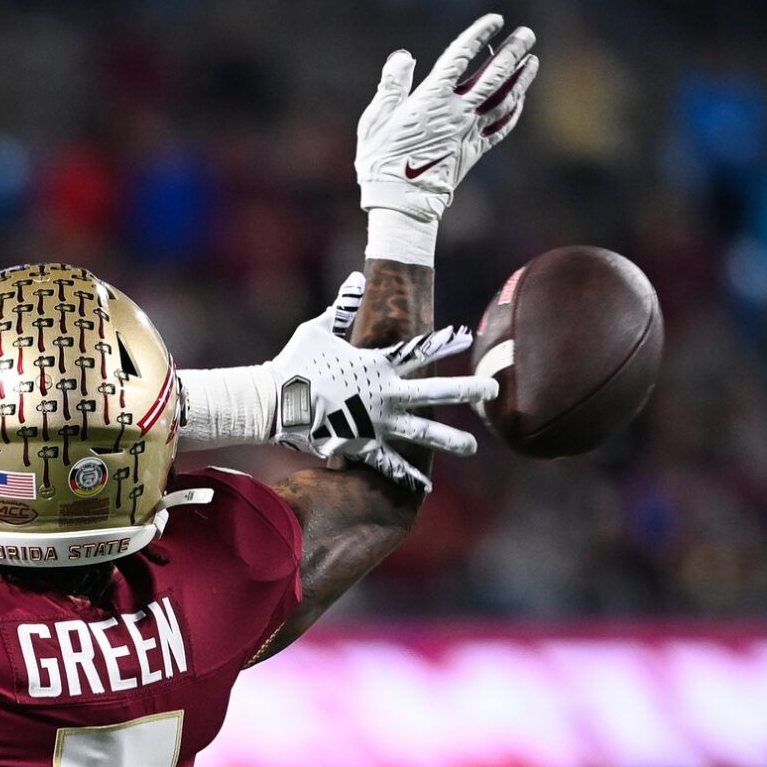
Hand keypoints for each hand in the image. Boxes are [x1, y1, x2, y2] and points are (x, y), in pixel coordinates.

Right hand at [271, 273, 492, 489]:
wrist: (273, 403)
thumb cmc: (294, 364)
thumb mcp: (317, 330)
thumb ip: (342, 308)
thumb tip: (356, 280)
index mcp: (377, 365)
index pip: (418, 352)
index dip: (443, 344)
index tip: (465, 338)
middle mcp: (384, 395)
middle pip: (434, 393)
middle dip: (466, 390)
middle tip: (493, 389)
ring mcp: (375, 423)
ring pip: (421, 433)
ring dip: (448, 440)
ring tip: (472, 447)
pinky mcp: (361, 446)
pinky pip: (388, 463)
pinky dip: (405, 475)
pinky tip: (426, 487)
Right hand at [356, 13, 538, 224]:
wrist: (401, 201)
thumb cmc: (381, 160)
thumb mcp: (375, 119)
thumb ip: (392, 86)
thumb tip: (403, 56)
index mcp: (431, 99)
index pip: (460, 57)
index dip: (479, 35)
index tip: (495, 20)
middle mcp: (457, 111)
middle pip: (493, 75)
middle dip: (512, 52)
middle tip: (527, 35)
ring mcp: (469, 131)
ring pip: (504, 100)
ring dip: (521, 79)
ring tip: (532, 61)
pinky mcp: (474, 151)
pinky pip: (501, 128)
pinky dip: (514, 112)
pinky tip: (521, 100)